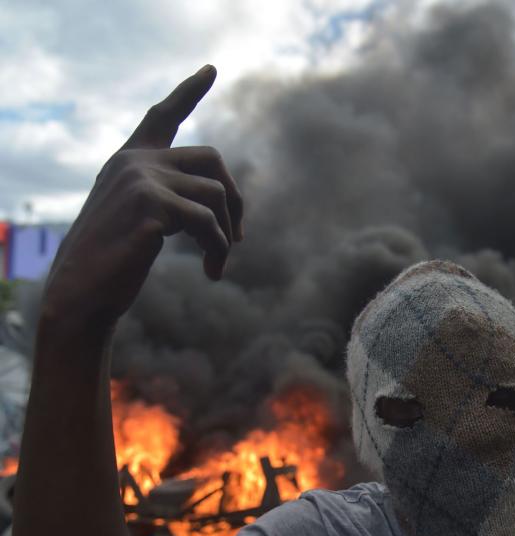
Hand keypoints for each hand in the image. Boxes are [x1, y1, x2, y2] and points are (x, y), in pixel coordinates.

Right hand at [42, 65, 242, 334]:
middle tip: (238, 237)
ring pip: (216, 195)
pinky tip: (213, 273)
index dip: (189, 90)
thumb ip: (169, 195)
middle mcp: (135, 161)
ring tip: (219, 263)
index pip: (162, 115)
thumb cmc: (113, 261)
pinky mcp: (152, 206)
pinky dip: (219, 250)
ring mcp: (142, 180)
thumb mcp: (140, 217)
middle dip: (235, 199)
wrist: (82, 292)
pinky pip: (210, 224)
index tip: (211, 68)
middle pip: (213, 159)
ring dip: (227, 234)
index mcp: (129, 160)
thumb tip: (221, 202)